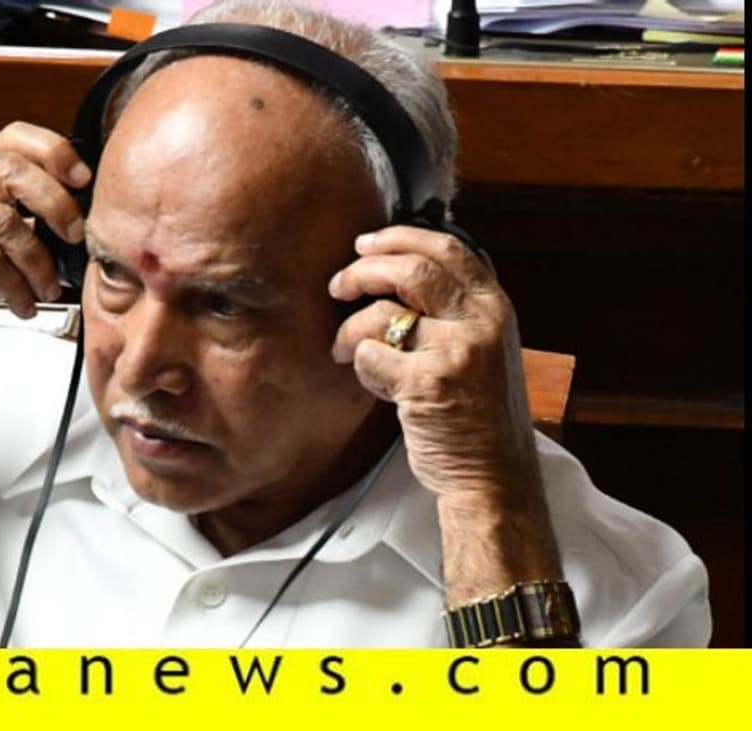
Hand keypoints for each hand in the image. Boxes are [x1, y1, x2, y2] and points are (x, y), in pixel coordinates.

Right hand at [0, 122, 91, 380]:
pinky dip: (13, 286)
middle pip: (13, 170)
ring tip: (46, 288)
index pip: (16, 138)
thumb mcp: (3, 242)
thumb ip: (32, 219)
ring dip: (36, 261)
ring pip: (3, 221)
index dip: (54, 152)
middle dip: (55, 204)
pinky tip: (22, 304)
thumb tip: (84, 219)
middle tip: (75, 236)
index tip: (83, 180)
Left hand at [328, 225, 540, 503]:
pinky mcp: (427, 385)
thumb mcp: (486, 349)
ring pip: (382, 312)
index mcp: (495, 308)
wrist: (493, 475)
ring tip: (342, 347)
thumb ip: (460, 309)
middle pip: (410, 269)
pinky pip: (370, 355)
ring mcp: (456, 353)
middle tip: (338, 287)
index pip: (448, 249)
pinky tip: (372, 383)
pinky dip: (360, 366)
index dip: (399, 237)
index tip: (364, 243)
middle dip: (362, 271)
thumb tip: (412, 264)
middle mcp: (481, 323)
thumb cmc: (479, 414)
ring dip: (349, 328)